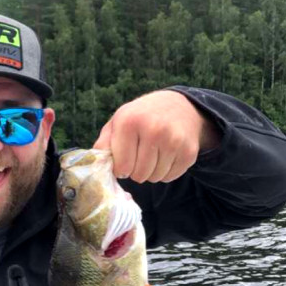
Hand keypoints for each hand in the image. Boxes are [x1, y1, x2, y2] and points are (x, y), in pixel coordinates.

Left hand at [94, 90, 220, 182]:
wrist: (180, 107)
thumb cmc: (143, 117)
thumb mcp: (119, 121)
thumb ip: (104, 143)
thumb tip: (97, 166)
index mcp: (130, 121)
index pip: (122, 167)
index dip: (121, 167)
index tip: (125, 158)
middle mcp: (153, 129)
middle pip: (139, 175)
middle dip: (136, 171)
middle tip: (140, 155)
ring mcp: (173, 141)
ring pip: (155, 178)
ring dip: (151, 172)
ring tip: (153, 154)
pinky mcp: (188, 152)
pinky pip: (170, 177)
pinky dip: (165, 172)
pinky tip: (166, 155)